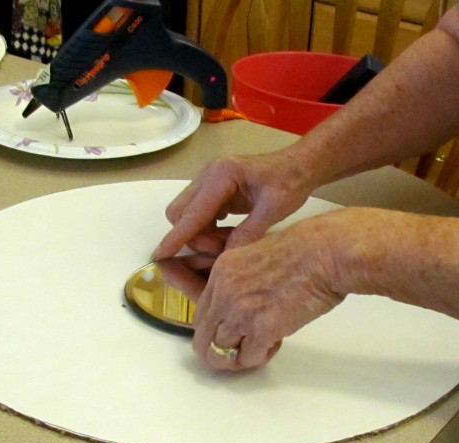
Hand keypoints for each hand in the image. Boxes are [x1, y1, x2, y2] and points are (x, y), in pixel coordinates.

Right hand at [151, 151, 317, 259]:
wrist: (298, 165)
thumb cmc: (290, 182)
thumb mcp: (273, 210)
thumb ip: (248, 233)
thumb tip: (225, 260)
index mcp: (222, 175)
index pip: (193, 212)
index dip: (177, 236)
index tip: (159, 256)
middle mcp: (208, 174)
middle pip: (180, 212)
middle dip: (192, 236)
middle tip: (221, 248)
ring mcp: (208, 180)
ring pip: (187, 214)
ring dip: (201, 233)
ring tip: (229, 241)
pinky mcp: (213, 189)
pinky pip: (198, 213)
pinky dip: (207, 228)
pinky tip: (229, 234)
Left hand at [191, 216, 345, 370]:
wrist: (325, 253)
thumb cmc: (302, 252)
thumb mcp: (255, 257)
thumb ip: (238, 282)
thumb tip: (235, 312)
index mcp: (221, 272)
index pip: (200, 315)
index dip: (215, 331)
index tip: (232, 334)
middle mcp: (224, 293)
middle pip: (203, 339)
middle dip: (220, 352)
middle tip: (242, 351)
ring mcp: (241, 311)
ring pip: (220, 354)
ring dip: (239, 358)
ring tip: (262, 346)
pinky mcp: (263, 328)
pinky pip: (248, 358)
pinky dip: (260, 358)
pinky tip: (275, 343)